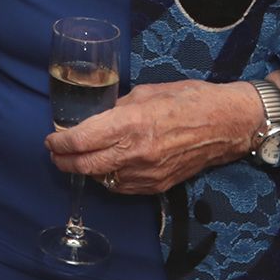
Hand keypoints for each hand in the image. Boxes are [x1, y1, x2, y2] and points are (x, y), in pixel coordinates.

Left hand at [44, 78, 265, 194]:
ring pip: (103, 179)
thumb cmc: (190, 99)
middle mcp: (137, 152)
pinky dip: (109, 179)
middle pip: (86, 165)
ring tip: (78, 159)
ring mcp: (148, 173)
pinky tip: (106, 168)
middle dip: (64, 161)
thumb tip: (99, 116)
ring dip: (86, 170)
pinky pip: (123, 187)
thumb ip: (119, 107)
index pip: (82, 140)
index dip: (60, 142)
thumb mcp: (148, 92)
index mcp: (131, 123)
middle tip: (55, 154)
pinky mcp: (159, 185)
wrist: (228, 124)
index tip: (51, 139)